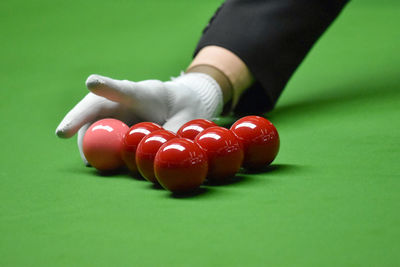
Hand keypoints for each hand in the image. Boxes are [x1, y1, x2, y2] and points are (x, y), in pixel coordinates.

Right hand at [55, 73, 222, 163]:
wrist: (176, 104)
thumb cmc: (182, 107)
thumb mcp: (188, 116)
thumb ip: (177, 130)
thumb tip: (166, 149)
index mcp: (145, 93)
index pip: (126, 89)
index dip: (109, 87)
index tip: (92, 82)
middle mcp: (123, 100)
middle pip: (95, 105)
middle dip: (78, 117)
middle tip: (63, 132)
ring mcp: (114, 112)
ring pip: (92, 123)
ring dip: (84, 140)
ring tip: (87, 160)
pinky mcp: (112, 125)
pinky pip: (98, 137)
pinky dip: (94, 149)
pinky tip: (94, 162)